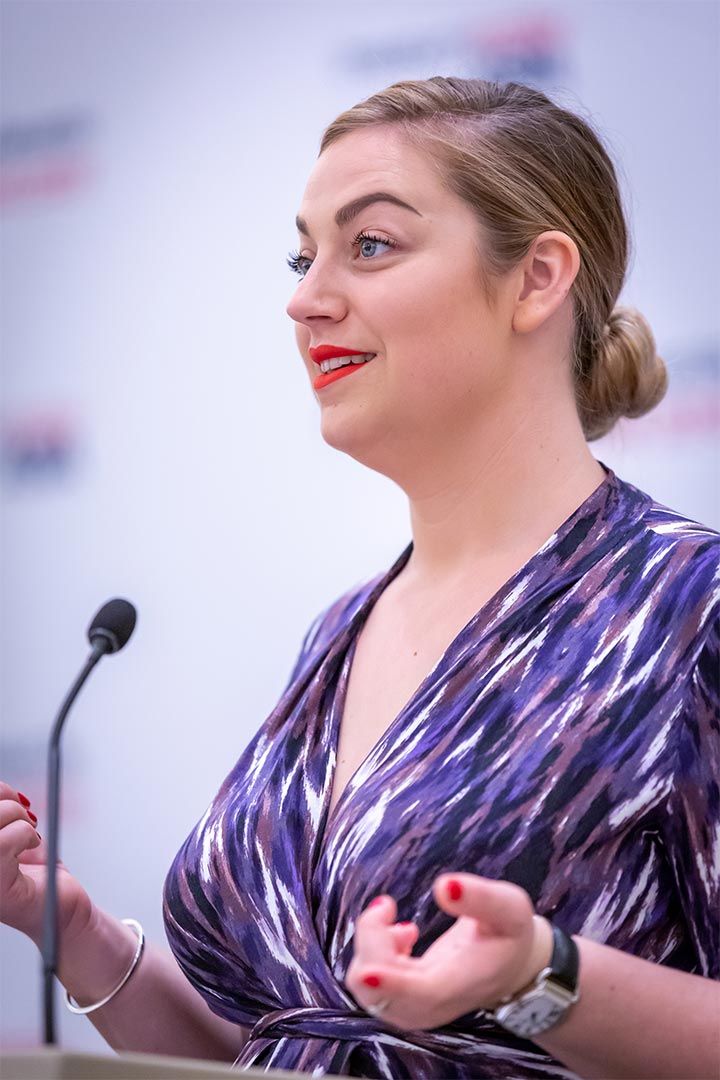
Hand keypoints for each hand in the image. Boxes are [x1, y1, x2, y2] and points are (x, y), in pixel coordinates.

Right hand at [0, 781, 92, 947]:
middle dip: (6, 802)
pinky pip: (5, 841)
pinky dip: (26, 834)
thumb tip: (1, 789)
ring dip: (19, 818)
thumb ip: (3, 813)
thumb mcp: (13, 835)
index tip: (11, 798)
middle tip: (27, 816)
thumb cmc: (38, 875)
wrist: (62, 910)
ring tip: (30, 835)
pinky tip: (33, 846)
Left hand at [346, 873, 552, 1030]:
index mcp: (458, 985)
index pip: (418, 994)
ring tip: (402, 923)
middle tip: (388, 905)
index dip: (389, 983)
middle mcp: (431, 1006)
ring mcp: (413, 1008)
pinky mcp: (402, 1000)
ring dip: (370, 945)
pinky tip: (401, 935)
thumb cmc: (509, 933)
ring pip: (366, 987)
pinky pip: (369, 983)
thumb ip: (480, 896)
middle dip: (371, 942)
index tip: (368, 971)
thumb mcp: (508, 907)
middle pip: (377, 990)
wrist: (511, 965)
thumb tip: (444, 886)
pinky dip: (372, 953)